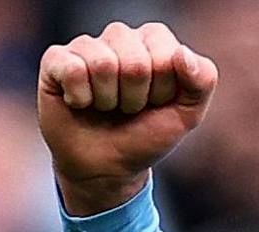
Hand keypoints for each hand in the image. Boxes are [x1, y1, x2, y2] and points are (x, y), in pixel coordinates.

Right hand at [37, 21, 217, 214]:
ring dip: (109, 100)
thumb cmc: (147, 135)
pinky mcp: (56, 59)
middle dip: (138, 98)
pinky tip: (81, 103)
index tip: (157, 103)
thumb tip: (181, 54)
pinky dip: (81, 98)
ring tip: (108, 106)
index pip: (168, 54)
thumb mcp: (188, 114)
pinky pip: (73, 69)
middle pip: (136, 61)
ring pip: (103, 63)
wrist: (108, 167)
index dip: (165, 90)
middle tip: (130, 108)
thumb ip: (202, 81)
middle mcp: (121, 37)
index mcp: (155, 42)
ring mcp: (87, 46)